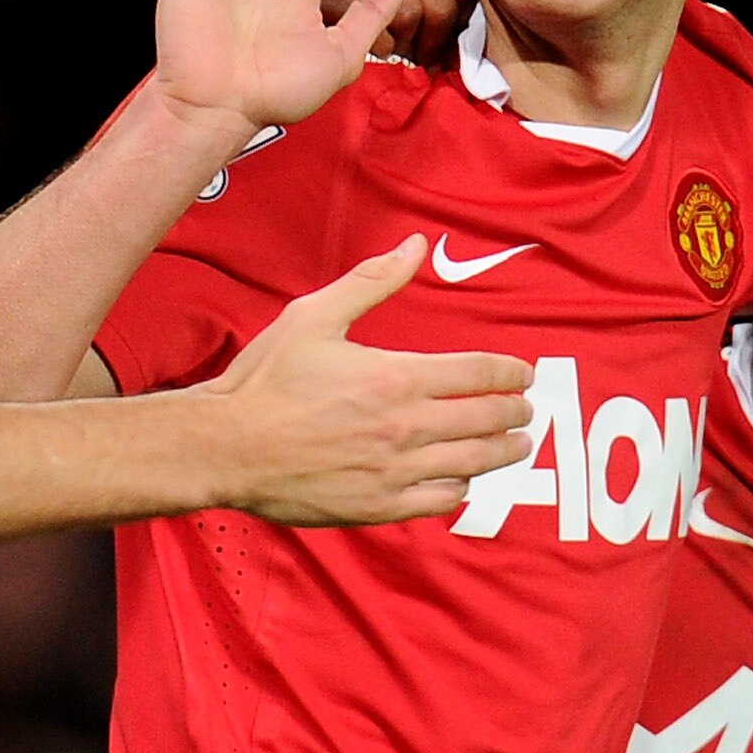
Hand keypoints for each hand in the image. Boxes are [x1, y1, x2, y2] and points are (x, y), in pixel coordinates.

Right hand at [207, 236, 533, 525]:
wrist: (227, 446)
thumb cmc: (266, 381)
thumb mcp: (315, 317)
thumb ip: (372, 283)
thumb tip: (414, 247)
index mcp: (396, 376)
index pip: (480, 374)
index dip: (512, 373)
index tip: (523, 375)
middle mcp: (405, 426)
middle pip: (489, 420)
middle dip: (516, 413)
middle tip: (526, 411)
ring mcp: (396, 471)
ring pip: (475, 463)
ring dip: (504, 452)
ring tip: (515, 446)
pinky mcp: (380, 506)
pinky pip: (442, 500)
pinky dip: (462, 488)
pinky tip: (463, 478)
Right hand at [325, 0, 475, 66]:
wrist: (266, 0)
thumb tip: (471, 21)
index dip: (460, 23)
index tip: (441, 46)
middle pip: (444, 3)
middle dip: (434, 41)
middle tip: (416, 55)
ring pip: (414, 14)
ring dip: (404, 44)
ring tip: (386, 45)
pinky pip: (377, 30)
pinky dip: (380, 49)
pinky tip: (365, 47)